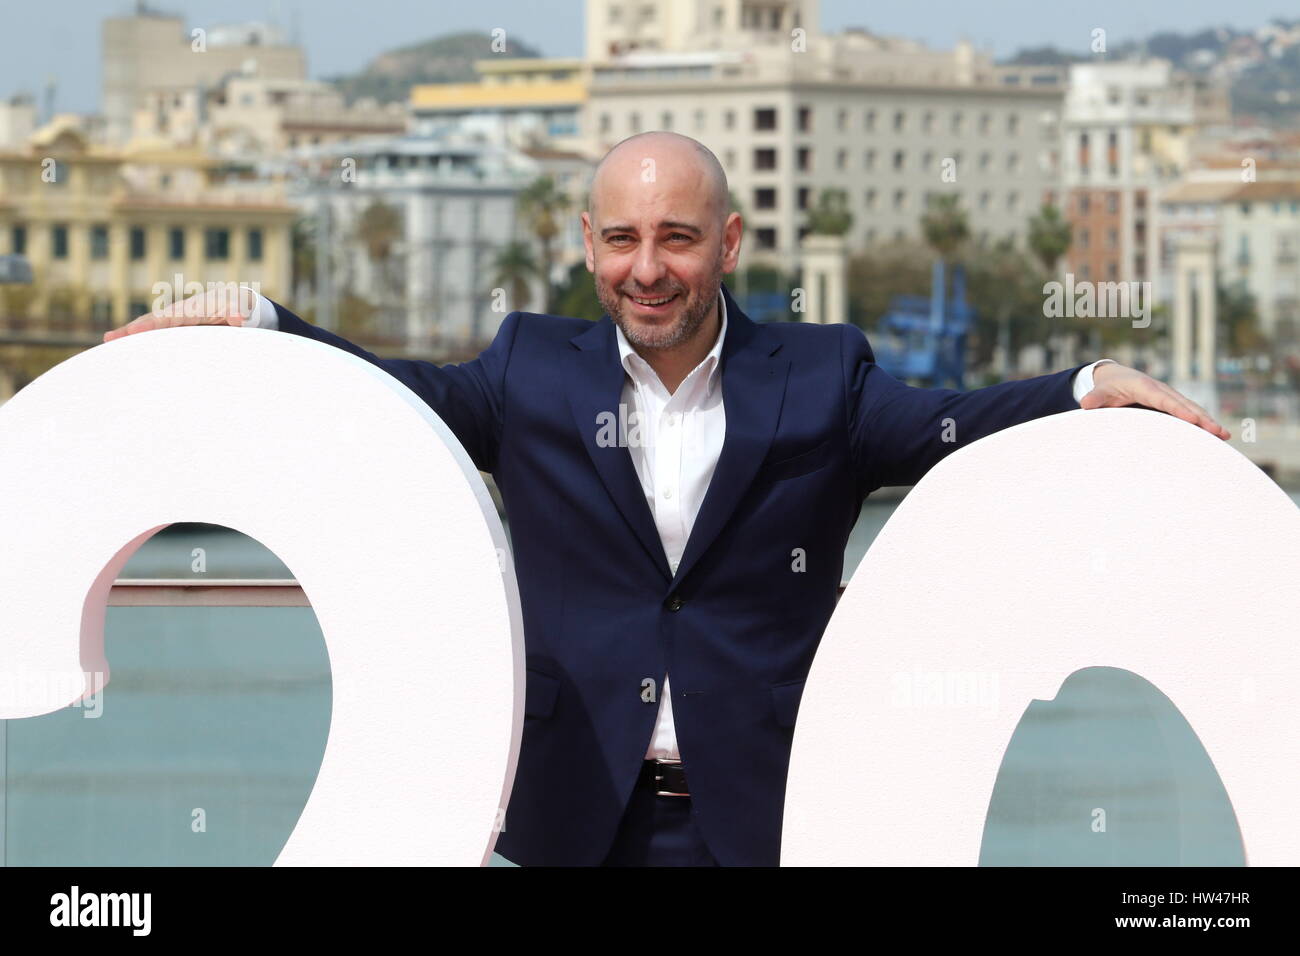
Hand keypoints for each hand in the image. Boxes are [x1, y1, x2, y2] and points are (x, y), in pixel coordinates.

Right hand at [102, 285, 254, 341]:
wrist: (243, 303)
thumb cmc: (245, 309)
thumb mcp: (247, 311)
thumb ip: (242, 314)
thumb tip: (239, 317)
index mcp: (199, 307)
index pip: (173, 317)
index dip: (155, 324)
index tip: (136, 330)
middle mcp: (185, 310)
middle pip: (156, 319)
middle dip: (135, 328)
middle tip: (111, 338)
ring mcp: (180, 318)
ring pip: (153, 325)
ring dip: (132, 334)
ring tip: (109, 341)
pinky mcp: (180, 327)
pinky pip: (159, 331)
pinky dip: (142, 338)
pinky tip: (124, 346)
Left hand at [1080, 363, 1229, 439]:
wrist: (1115, 377)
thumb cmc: (1108, 386)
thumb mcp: (1100, 391)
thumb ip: (1095, 398)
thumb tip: (1086, 404)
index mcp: (1145, 387)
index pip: (1164, 400)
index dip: (1178, 409)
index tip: (1191, 419)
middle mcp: (1161, 391)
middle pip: (1184, 404)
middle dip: (1201, 418)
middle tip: (1217, 432)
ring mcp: (1169, 398)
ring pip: (1191, 409)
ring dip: (1207, 422)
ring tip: (1224, 436)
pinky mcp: (1171, 405)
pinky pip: (1189, 413)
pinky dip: (1202, 423)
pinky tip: (1217, 436)